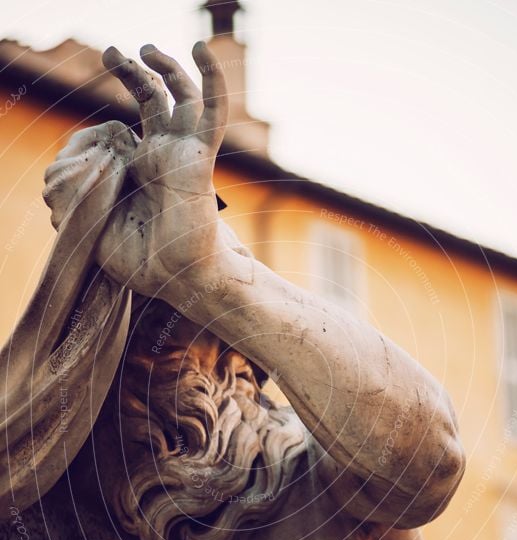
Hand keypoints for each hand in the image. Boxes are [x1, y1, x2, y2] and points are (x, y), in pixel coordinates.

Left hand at [95, 42, 228, 297]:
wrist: (179, 279)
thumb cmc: (143, 263)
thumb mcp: (94, 227)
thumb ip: (78, 196)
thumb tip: (69, 168)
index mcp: (139, 173)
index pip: (118, 134)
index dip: (93, 135)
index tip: (77, 156)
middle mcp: (161, 157)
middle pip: (150, 101)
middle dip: (131, 74)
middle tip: (111, 54)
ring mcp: (181, 153)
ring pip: (178, 97)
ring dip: (163, 68)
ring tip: (144, 48)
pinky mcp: (200, 157)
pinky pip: (212, 113)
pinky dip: (211, 78)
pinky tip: (200, 50)